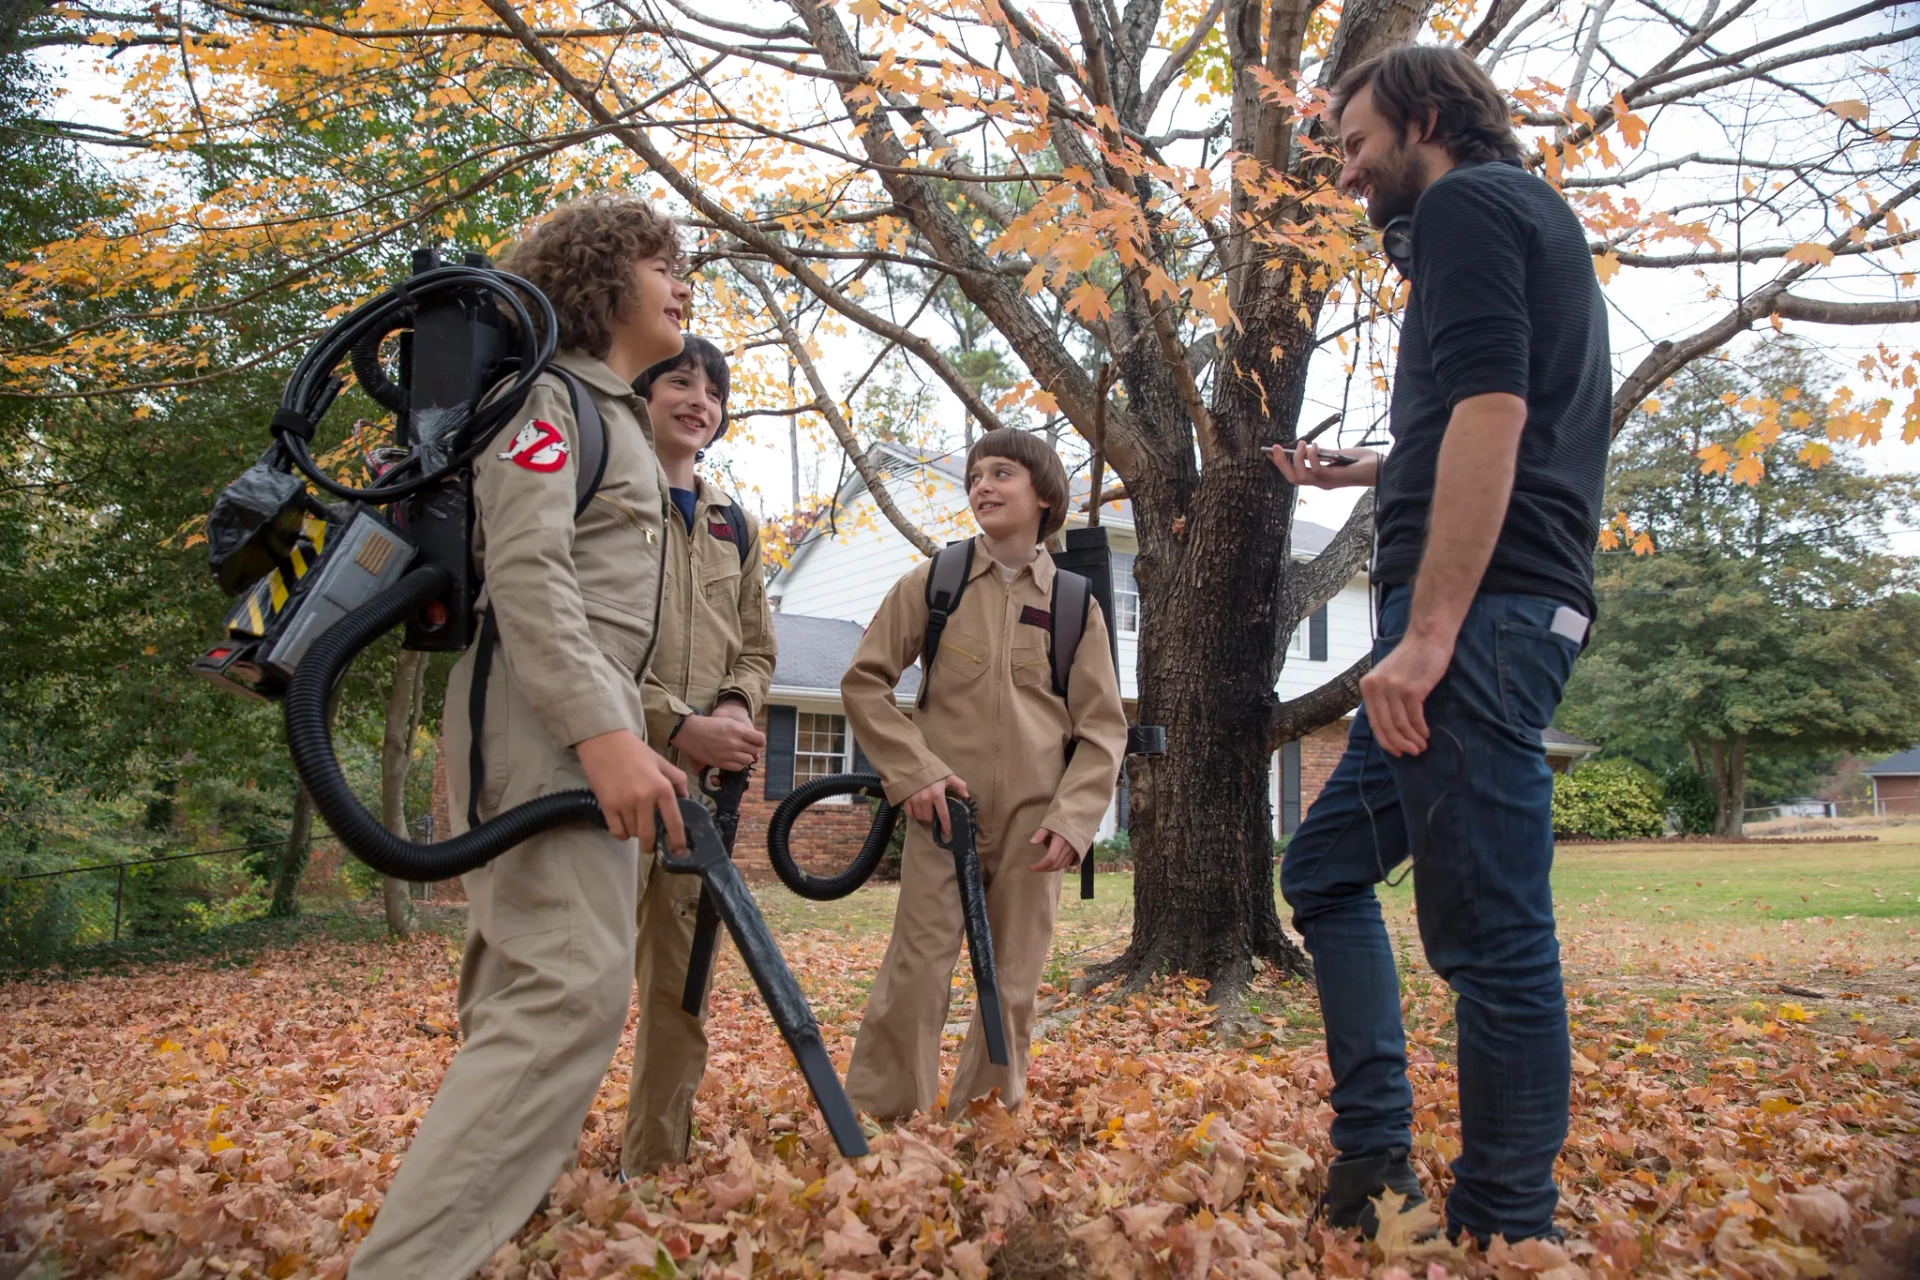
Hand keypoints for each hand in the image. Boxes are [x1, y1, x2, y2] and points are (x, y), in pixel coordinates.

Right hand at [576, 729, 689, 849]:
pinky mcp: (607, 806)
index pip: (674, 821)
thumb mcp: (661, 762)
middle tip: (653, 846)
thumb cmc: (635, 751)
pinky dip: (622, 834)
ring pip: (633, 833)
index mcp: (662, 788)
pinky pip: (617, 831)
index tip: (679, 850)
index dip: (677, 840)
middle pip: (649, 834)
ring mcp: (624, 803)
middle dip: (652, 845)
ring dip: (636, 834)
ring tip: (636, 824)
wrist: (604, 741)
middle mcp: (644, 798)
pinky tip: (624, 827)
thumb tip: (687, 799)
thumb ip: (677, 780)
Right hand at [671, 707, 765, 770]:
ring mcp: (728, 754)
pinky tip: (733, 759)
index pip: (760, 739)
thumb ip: (744, 731)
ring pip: (748, 760)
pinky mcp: (721, 763)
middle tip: (747, 748)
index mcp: (737, 729)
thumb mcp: (729, 722)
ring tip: (739, 753)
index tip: (756, 742)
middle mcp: (735, 742)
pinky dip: (738, 764)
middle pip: (755, 750)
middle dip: (753, 749)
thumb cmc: (709, 725)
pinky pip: (738, 767)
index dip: (760, 741)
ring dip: (746, 757)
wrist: (690, 732)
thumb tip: (757, 741)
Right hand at [904, 774, 968, 838]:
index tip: (948, 833)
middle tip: (933, 813)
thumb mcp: (948, 776)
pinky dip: (913, 813)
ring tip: (926, 811)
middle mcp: (925, 799)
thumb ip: (959, 786)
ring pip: (919, 816)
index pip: (943, 815)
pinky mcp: (906, 799)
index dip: (946, 825)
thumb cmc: (933, 771)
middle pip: (929, 818)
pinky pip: (909, 813)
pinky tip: (916, 809)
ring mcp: (914, 800)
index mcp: (937, 795)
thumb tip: (967, 797)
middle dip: (932, 818)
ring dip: (923, 816)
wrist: (914, 763)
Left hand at [1028, 827, 1077, 872]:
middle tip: (1033, 869)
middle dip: (1043, 869)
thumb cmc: (1060, 822)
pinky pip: (1066, 864)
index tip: (1031, 867)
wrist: (1076, 820)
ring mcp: (1073, 852)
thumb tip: (1031, 842)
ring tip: (1040, 868)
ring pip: (1061, 866)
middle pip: (1055, 864)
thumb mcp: (1049, 824)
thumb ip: (1040, 834)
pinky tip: (1050, 865)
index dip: (1040, 865)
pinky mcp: (1075, 853)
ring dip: (1050, 869)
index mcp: (1060, 841)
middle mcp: (1068, 848)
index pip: (1050, 858)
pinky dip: (1057, 867)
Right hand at [1266, 442, 1379, 488]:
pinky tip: (1316, 445)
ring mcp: (1325, 482)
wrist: (1381, 467)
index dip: (1280, 464)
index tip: (1269, 452)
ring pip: (1300, 476)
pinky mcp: (1333, 479)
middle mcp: (1320, 483)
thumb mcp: (1339, 454)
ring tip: (1302, 443)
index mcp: (1320, 477)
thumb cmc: (1362, 461)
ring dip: (1296, 458)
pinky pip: (1315, 468)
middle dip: (1280, 463)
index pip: (1294, 473)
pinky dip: (1312, 455)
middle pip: (1292, 478)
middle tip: (1275, 447)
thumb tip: (1307, 446)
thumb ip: (1324, 453)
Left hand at [1360, 633, 1452, 756]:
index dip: (1385, 741)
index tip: (1396, 752)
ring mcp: (1394, 689)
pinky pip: (1415, 718)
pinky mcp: (1412, 690)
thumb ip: (1383, 697)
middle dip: (1399, 744)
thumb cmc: (1411, 658)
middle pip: (1386, 727)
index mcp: (1368, 686)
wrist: (1427, 637)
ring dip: (1412, 740)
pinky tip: (1425, 734)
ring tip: (1421, 746)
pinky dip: (1420, 730)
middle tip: (1411, 753)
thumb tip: (1388, 726)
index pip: (1374, 722)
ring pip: (1401, 725)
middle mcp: (1377, 688)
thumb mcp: (1387, 676)